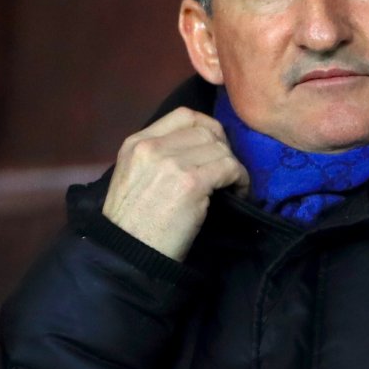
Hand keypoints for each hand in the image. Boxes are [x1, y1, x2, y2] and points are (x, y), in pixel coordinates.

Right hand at [101, 108, 249, 261]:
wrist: (128, 254)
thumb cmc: (133, 223)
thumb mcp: (134, 176)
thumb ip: (159, 155)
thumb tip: (199, 146)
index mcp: (135, 143)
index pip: (184, 115)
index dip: (208, 128)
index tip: (216, 148)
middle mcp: (151, 147)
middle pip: (207, 131)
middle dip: (224, 149)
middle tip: (227, 171)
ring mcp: (170, 162)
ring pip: (221, 148)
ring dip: (233, 167)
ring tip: (231, 186)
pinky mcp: (190, 182)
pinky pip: (230, 168)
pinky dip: (240, 180)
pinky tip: (237, 194)